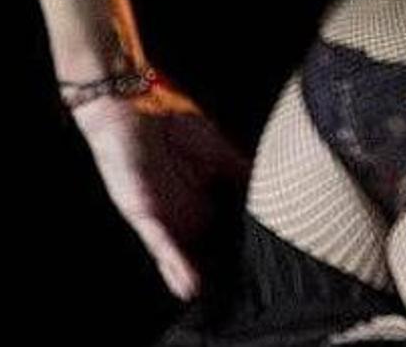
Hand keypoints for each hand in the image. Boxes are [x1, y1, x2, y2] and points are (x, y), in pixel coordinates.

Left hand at [70, 87, 249, 300]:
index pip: (221, 230)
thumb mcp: (220, 151)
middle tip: (241, 290)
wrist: (132, 103)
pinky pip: (160, 244)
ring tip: (213, 302)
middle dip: (218, 271)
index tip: (258, 267)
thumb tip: (273, 191)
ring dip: (193, 277)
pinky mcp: (144, 213)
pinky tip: (188, 286)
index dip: (236, 248)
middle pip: (202, 248)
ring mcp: (163, 215)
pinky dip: (175, 265)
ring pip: (180, 255)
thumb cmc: (173, 122)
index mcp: (201, 196)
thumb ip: (243, 173)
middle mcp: (182, 211)